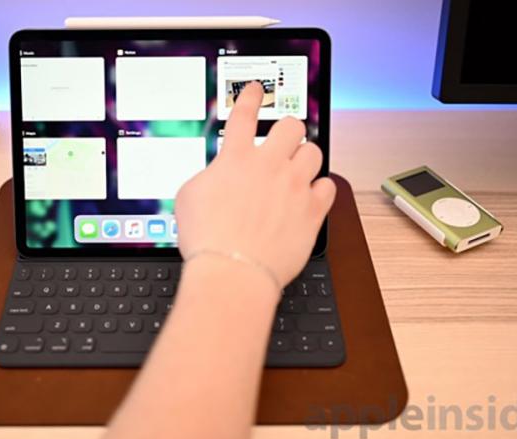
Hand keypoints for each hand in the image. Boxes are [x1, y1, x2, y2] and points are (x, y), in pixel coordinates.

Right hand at [175, 82, 335, 288]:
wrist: (231, 271)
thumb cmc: (206, 240)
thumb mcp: (188, 198)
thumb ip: (207, 176)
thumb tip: (216, 175)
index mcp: (235, 159)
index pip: (245, 114)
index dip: (251, 96)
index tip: (257, 89)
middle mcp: (269, 166)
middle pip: (291, 125)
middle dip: (287, 129)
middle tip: (283, 141)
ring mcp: (294, 187)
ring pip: (313, 151)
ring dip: (304, 158)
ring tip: (296, 170)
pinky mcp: (312, 211)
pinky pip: (328, 186)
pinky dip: (320, 189)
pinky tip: (310, 196)